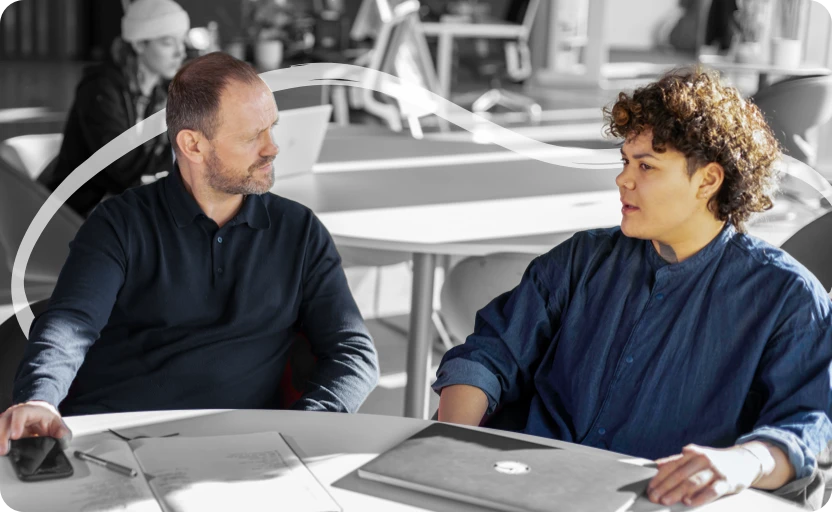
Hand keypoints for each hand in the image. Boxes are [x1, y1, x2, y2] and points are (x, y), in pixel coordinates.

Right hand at [0, 401, 72, 455]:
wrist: (40, 412)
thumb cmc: (46, 416)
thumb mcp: (57, 422)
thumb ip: (62, 430)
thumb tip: (62, 437)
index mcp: (29, 410)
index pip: (20, 413)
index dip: (16, 424)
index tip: (15, 436)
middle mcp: (15, 414)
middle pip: (4, 421)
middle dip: (2, 436)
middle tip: (4, 450)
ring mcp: (7, 421)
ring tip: (1, 452)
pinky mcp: (4, 429)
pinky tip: (1, 450)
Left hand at [647, 444, 762, 506]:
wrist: (745, 461)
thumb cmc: (714, 462)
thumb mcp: (696, 457)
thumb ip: (677, 461)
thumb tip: (656, 466)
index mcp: (692, 453)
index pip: (671, 466)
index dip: (659, 477)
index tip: (649, 488)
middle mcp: (702, 459)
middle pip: (680, 475)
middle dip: (664, 487)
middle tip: (653, 497)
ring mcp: (715, 470)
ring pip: (693, 482)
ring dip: (677, 492)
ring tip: (666, 500)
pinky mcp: (726, 482)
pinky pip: (711, 491)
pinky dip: (699, 497)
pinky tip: (689, 502)